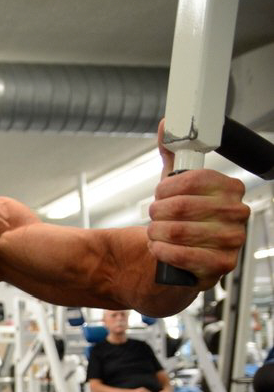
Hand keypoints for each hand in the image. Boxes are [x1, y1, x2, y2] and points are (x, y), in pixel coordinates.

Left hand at [147, 120, 249, 290]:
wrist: (178, 257)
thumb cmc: (179, 218)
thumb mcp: (175, 185)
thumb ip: (172, 154)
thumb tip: (167, 125)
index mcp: (230, 189)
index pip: (194, 179)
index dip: (166, 188)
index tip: (158, 194)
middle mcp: (237, 213)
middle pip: (183, 206)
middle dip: (158, 213)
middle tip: (154, 217)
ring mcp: (232, 241)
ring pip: (179, 231)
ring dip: (157, 233)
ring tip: (155, 234)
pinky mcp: (221, 266)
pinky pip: (184, 256)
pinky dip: (162, 252)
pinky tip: (159, 249)